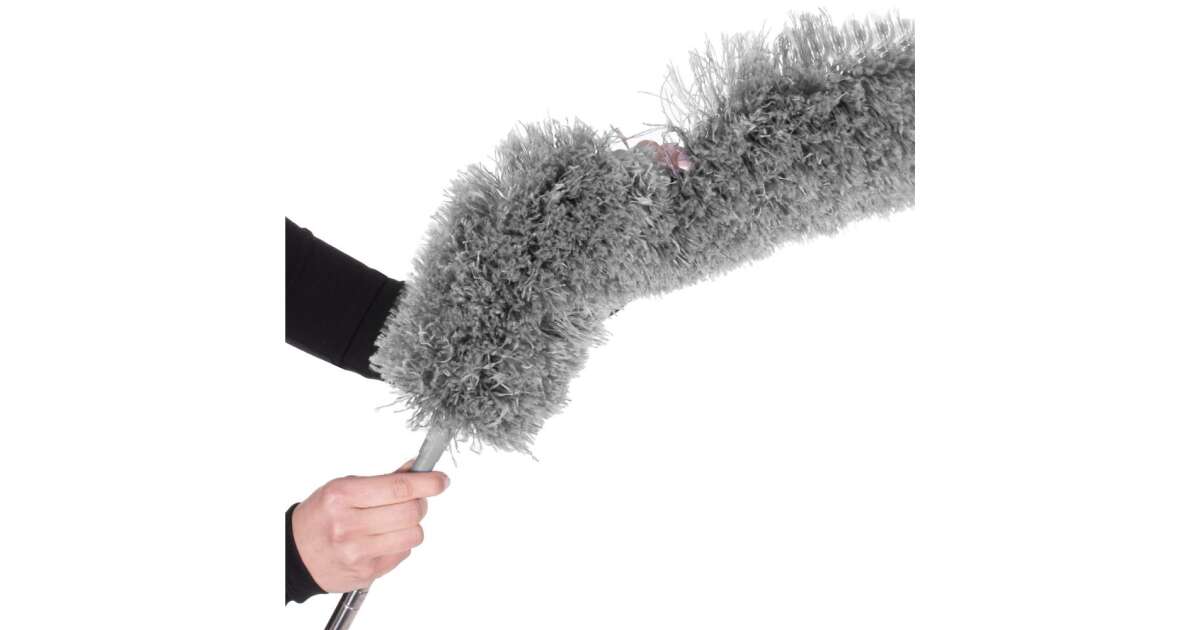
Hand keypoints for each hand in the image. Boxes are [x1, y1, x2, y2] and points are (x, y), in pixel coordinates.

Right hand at [291, 462, 449, 592]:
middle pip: (411, 511)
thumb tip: (418, 469)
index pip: (398, 488)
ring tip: (395, 522)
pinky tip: (382, 539)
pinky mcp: (366, 571)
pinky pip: (403, 553)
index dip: (427, 482)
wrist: (296, 555)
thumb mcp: (343, 488)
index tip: (441, 480)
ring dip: (412, 526)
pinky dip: (400, 543)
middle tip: (413, 500)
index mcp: (342, 496)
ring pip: (413, 535)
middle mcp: (348, 525)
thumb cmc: (321, 516)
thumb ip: (383, 480)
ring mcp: (357, 551)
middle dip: (420, 503)